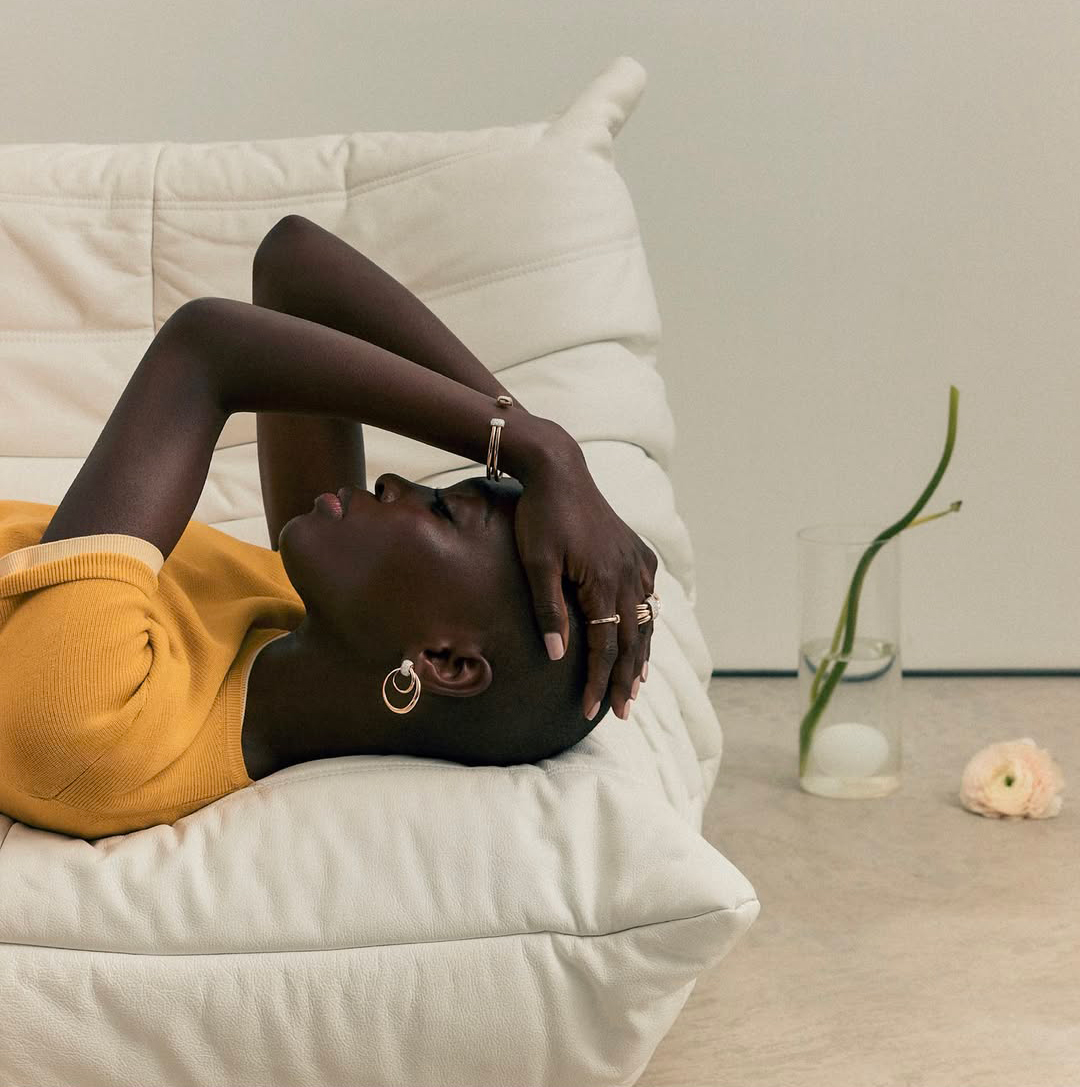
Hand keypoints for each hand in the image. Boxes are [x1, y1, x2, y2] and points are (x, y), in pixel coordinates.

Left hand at [512, 425, 657, 721]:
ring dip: (642, 654)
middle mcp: (628, 574)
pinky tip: (644, 633)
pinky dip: (647, 621)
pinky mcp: (636, 549)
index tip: (591, 710)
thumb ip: (547, 610)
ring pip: (645, 620)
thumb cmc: (540, 515)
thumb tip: (557, 656)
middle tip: (622, 711)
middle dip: (627, 678)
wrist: (558, 469)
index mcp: (604, 581)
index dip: (600, 680)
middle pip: (632, 640)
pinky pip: (649, 594)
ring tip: (638, 684)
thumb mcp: (536, 563)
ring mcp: (636, 561)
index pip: (606, 646)